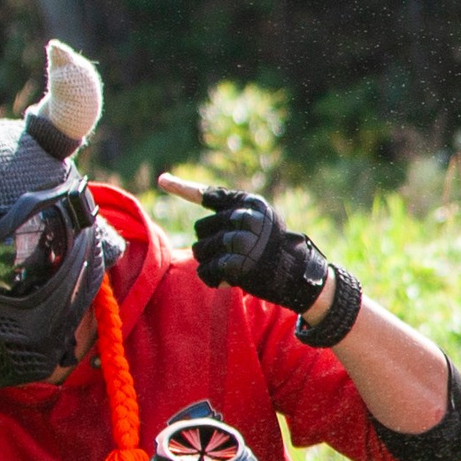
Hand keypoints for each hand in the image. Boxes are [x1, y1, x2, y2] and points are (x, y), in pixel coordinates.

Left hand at [157, 173, 330, 316]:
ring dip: (211, 262)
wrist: (298, 274)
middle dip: (209, 243)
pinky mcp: (237, 265)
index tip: (162, 180)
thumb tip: (200, 201)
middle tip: (232, 253)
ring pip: (200, 250)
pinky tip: (229, 280)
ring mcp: (241, 241)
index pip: (211, 195)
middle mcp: (245, 218)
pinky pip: (206, 271)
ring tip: (234, 265)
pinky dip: (213, 278)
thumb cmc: (274, 246)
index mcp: (249, 203)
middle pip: (200, 229)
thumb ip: (231, 211)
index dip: (183, 188)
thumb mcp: (259, 219)